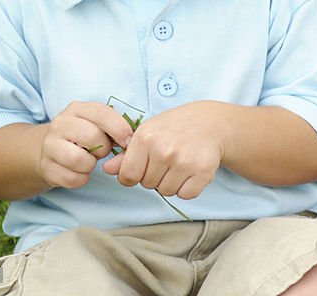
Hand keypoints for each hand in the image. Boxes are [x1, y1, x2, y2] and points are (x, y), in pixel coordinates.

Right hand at [39, 101, 132, 188]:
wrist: (50, 151)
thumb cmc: (84, 136)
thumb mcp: (97, 124)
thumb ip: (115, 127)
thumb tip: (132, 141)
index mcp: (76, 109)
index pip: (101, 113)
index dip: (119, 128)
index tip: (128, 141)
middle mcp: (60, 124)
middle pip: (92, 137)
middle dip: (104, 148)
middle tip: (102, 151)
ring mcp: (49, 145)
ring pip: (79, 160)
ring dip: (91, 165)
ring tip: (89, 161)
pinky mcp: (45, 167)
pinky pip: (71, 178)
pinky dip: (81, 179)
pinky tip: (80, 172)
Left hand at [102, 101, 223, 199]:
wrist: (210, 122)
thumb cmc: (174, 128)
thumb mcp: (148, 133)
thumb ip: (127, 154)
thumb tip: (107, 169)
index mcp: (145, 138)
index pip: (127, 176)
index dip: (134, 174)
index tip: (145, 164)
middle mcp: (164, 150)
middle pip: (147, 185)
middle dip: (156, 176)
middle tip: (168, 158)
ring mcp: (184, 161)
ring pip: (166, 191)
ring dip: (172, 183)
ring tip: (180, 163)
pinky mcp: (203, 171)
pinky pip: (186, 195)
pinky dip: (188, 188)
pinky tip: (192, 171)